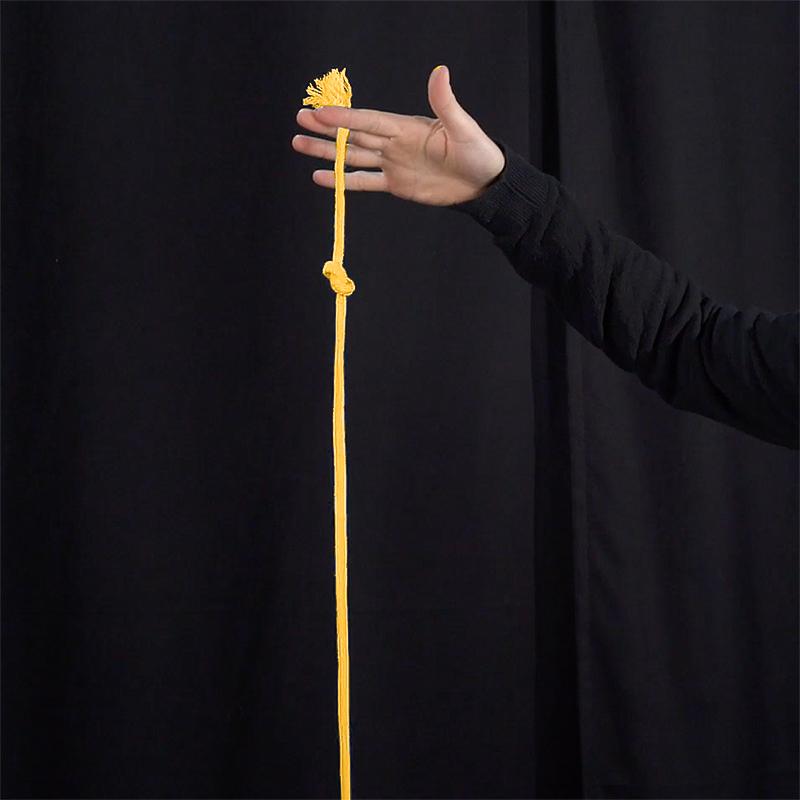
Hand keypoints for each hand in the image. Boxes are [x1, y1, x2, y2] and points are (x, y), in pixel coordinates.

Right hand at [292, 65, 505, 206]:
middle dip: (326, 129)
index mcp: (406, 127)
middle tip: (299, 120)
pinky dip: (342, 182)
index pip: (369, 121)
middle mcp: (394, 143)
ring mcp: (392, 163)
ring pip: (352, 156)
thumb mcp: (463, 128)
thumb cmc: (477, 152)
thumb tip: (440, 72)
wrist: (483, 183)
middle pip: (353, 136)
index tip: (319, 113)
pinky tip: (321, 178)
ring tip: (299, 144)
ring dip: (326, 152)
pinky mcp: (395, 184)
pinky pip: (364, 182)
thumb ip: (446, 103)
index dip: (344, 118)